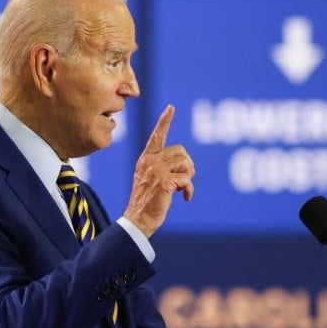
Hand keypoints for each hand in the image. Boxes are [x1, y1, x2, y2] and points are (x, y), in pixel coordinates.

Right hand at [122, 105, 194, 236]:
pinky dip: (189, 190)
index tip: (171, 108)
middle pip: (180, 151)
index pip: (156, 136)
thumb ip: (162, 168)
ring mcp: (156, 171)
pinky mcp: (164, 182)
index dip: (164, 121)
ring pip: (185, 163)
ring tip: (182, 189)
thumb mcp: (150, 180)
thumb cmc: (146, 203)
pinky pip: (187, 179)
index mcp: (145, 159)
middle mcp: (149, 162)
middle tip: (185, 179)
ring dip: (189, 177)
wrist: (137, 219)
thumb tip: (185, 164)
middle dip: (188, 165)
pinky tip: (185, 198)